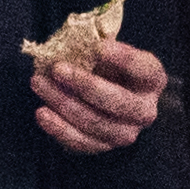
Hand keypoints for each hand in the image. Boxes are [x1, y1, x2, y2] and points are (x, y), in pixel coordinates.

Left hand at [35, 38, 164, 153]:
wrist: (101, 92)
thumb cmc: (103, 67)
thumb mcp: (104, 52)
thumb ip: (94, 48)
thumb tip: (72, 43)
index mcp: (151, 79)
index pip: (146, 70)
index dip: (124, 59)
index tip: (99, 47)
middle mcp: (145, 110)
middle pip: (122, 103)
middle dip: (87, 86)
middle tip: (58, 69)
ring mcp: (127, 131)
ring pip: (98, 124)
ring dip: (65, 104)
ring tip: (39, 83)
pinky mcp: (104, 145)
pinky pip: (84, 143)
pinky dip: (61, 129)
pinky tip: (42, 113)